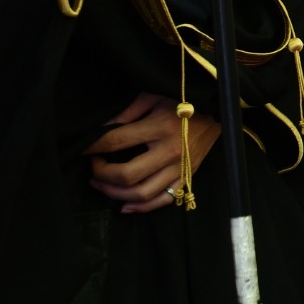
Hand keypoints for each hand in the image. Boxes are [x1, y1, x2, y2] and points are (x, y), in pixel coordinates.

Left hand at [84, 93, 219, 213]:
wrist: (219, 109)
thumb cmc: (184, 100)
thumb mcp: (154, 96)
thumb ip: (127, 111)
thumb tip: (102, 128)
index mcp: (159, 127)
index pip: (116, 142)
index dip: (93, 147)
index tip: (84, 148)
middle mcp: (170, 151)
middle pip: (126, 175)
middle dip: (101, 174)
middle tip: (93, 166)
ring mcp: (180, 167)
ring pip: (142, 193)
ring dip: (115, 193)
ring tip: (103, 185)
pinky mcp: (188, 176)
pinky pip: (163, 200)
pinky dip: (142, 207)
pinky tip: (125, 205)